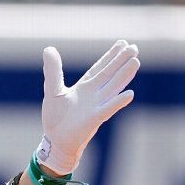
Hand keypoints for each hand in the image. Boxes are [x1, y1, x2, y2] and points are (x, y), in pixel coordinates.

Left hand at [35, 40, 138, 174]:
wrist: (56, 141)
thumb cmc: (55, 118)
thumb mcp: (53, 90)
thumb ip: (53, 70)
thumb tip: (49, 48)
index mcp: (85, 87)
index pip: (100, 68)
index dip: (111, 56)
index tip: (122, 43)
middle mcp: (94, 94)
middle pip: (110, 74)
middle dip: (121, 61)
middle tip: (134, 48)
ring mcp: (96, 106)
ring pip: (113, 87)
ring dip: (124, 76)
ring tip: (135, 62)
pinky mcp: (94, 119)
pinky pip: (108, 109)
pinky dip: (118, 102)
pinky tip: (130, 93)